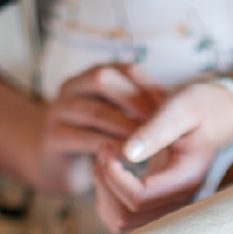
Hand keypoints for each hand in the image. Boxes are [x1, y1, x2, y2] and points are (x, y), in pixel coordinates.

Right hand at [37, 64, 162, 194]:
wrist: (58, 164)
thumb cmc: (99, 137)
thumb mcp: (120, 116)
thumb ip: (141, 108)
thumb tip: (179, 108)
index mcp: (93, 76)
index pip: (126, 69)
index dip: (150, 87)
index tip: (171, 110)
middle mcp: (73, 87)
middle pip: (104, 79)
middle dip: (135, 101)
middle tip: (158, 124)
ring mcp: (59, 110)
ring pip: (93, 110)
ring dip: (124, 126)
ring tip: (147, 143)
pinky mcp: (54, 138)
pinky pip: (82, 138)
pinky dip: (108, 147)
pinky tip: (127, 159)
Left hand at [94, 82, 232, 233]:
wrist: (217, 119)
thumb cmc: (199, 109)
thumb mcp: (181, 108)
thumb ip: (155, 130)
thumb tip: (128, 152)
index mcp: (185, 180)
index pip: (139, 198)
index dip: (114, 176)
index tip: (109, 145)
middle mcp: (178, 201)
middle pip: (126, 215)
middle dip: (105, 182)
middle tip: (105, 148)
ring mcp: (168, 207)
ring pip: (120, 222)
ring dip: (104, 192)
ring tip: (107, 159)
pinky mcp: (157, 206)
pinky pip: (122, 219)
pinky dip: (108, 199)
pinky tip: (112, 171)